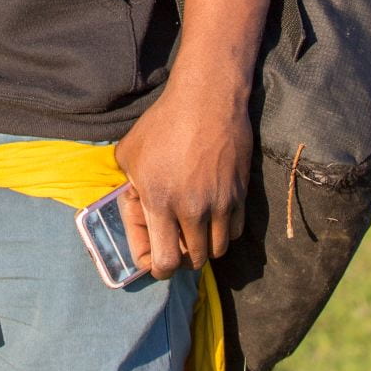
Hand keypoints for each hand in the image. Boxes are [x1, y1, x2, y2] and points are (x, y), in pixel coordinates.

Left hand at [114, 69, 251, 277]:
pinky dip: (224, 232)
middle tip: (177, 245)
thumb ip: (129, 187)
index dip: (160, 269)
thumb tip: (133, 210)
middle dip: (183, 258)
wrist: (206, 101)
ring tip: (196, 233)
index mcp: (160, 201)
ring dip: (206, 247)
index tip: (158, 264)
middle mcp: (192, 209)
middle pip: (195, 259)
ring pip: (218, 250)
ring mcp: (220, 204)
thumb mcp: (129, 153)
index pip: (165, 261)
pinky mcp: (240, 195)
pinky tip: (213, 217)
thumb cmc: (162, 124)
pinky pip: (234, 231)